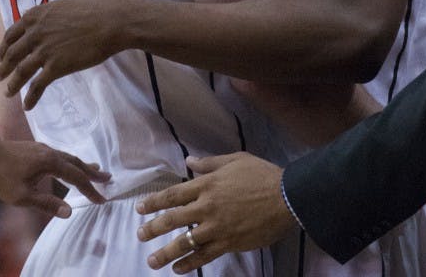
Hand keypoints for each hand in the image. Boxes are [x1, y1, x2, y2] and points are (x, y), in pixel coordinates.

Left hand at [0, 0, 125, 109]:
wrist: (111, 22)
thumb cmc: (94, 10)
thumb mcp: (64, 5)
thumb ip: (48, 15)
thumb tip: (44, 21)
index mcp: (36, 16)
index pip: (12, 34)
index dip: (4, 47)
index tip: (1, 55)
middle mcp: (35, 33)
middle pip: (12, 54)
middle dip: (4, 66)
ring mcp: (44, 51)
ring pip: (20, 71)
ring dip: (12, 84)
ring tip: (8, 92)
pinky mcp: (56, 67)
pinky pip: (37, 86)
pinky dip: (30, 98)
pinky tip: (27, 106)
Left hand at [0, 137, 110, 214]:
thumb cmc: (0, 178)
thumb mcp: (22, 196)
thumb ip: (47, 203)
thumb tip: (70, 212)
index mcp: (49, 162)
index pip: (76, 176)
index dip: (90, 189)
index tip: (102, 199)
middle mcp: (50, 152)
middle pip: (76, 162)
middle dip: (92, 172)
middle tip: (108, 178)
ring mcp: (42, 148)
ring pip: (68, 157)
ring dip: (82, 165)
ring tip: (94, 170)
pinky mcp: (35, 149)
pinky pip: (60, 155)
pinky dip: (70, 162)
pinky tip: (67, 166)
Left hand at [136, 153, 294, 272]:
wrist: (285, 197)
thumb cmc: (261, 174)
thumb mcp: (234, 160)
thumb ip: (209, 163)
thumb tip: (189, 161)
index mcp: (208, 184)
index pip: (174, 194)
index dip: (155, 201)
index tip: (140, 208)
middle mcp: (208, 206)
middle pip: (173, 219)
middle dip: (153, 228)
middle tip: (140, 235)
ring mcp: (217, 227)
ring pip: (185, 242)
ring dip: (166, 253)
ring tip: (152, 261)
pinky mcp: (228, 243)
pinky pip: (204, 256)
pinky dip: (189, 264)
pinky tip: (178, 269)